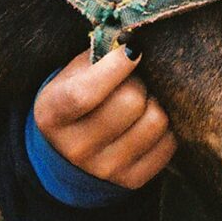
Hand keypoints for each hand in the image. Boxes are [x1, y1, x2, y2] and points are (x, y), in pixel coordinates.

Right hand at [33, 45, 176, 188]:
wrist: (70, 151)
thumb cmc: (76, 97)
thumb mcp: (71, 74)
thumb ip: (98, 55)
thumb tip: (133, 40)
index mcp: (52, 115)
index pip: (85, 93)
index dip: (115, 67)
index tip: (133, 48)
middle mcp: (76, 148)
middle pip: (130, 103)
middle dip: (139, 82)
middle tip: (136, 79)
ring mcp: (105, 169)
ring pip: (155, 122)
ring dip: (156, 102)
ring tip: (145, 98)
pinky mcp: (132, 181)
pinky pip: (168, 144)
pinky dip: (166, 127)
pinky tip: (150, 119)